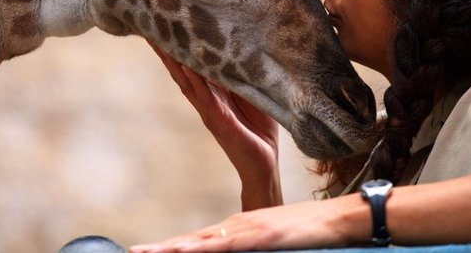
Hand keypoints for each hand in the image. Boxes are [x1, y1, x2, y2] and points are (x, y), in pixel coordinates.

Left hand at [129, 194, 364, 251]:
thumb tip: (228, 252)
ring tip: (146, 252)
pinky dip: (205, 247)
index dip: (170, 247)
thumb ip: (248, 250)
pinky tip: (185, 249)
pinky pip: (229, 244)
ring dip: (173, 247)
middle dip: (161, 248)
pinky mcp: (263, 235)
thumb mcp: (271, 246)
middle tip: (132, 251)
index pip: (197, 241)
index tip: (145, 252)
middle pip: (192, 240)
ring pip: (203, 241)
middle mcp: (237, 226)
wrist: (338, 220)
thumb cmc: (307, 235)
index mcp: (237, 229)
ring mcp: (249, 229)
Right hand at [149, 42, 281, 209]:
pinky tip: (187, 68)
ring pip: (186, 82)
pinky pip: (207, 99)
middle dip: (165, 49)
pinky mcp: (220, 123)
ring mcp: (209, 112)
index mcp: (212, 93)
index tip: (165, 25)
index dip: (177, 46)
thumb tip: (244, 47)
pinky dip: (196, 83)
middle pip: (180, 70)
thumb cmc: (260, 129)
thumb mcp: (253, 95)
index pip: (190, 66)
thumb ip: (244, 75)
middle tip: (151, 26)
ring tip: (160, 41)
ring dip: (173, 62)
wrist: (264, 165)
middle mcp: (205, 100)